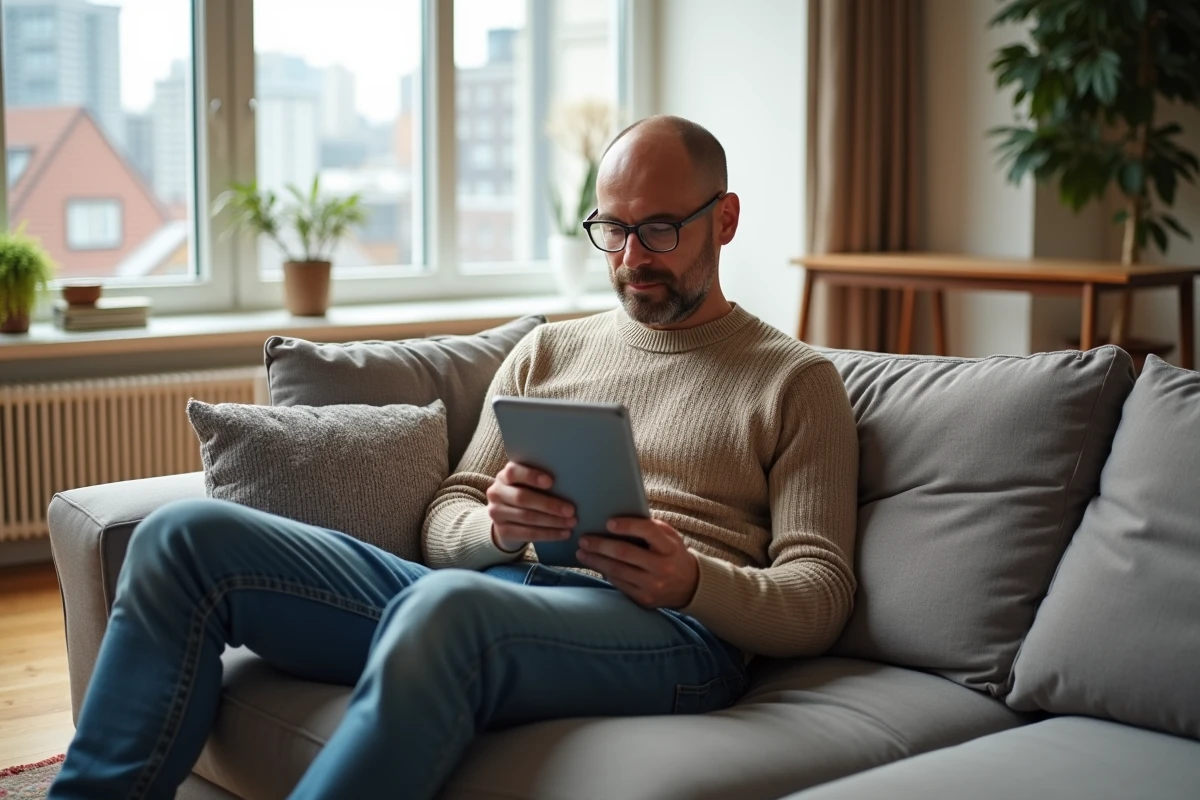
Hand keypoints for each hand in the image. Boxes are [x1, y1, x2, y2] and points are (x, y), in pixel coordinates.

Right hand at [487, 462, 576, 552]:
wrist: (507, 518)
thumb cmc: (526, 494)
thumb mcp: (527, 484)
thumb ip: (541, 482)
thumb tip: (569, 483)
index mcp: (504, 476)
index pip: (514, 472)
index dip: (531, 476)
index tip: (551, 481)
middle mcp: (496, 493)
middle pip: (522, 498)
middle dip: (549, 504)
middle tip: (571, 510)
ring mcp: (496, 513)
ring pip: (527, 517)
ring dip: (552, 521)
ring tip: (571, 523)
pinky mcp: (502, 531)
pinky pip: (528, 534)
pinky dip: (549, 534)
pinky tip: (564, 533)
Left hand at [576, 518, 699, 608]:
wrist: (690, 585)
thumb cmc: (673, 554)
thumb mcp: (670, 537)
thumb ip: (651, 527)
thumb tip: (621, 517)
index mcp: (669, 547)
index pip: (647, 531)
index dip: (627, 526)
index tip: (608, 522)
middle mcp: (662, 566)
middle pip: (625, 553)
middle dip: (600, 545)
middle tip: (583, 539)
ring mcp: (653, 585)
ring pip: (618, 571)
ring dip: (596, 561)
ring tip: (582, 553)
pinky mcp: (644, 598)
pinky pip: (619, 584)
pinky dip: (605, 573)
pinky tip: (596, 565)